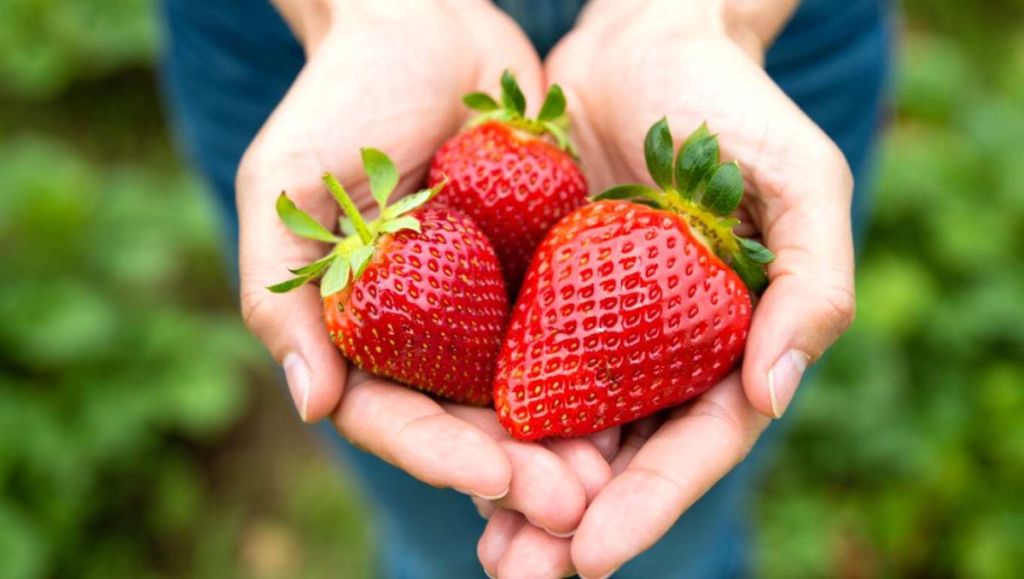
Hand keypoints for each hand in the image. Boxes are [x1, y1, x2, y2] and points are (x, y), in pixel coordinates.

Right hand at [236, 0, 603, 525]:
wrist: (424, 22)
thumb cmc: (339, 100)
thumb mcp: (284, 191)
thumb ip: (284, 300)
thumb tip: (312, 408)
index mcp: (364, 330)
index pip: (397, 417)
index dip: (442, 457)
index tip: (497, 481)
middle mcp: (429, 331)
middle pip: (472, 425)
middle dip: (518, 471)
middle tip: (574, 506)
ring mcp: (488, 303)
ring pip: (530, 392)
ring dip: (568, 441)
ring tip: (612, 478)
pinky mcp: (543, 266)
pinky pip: (577, 328)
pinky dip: (602, 371)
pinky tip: (641, 403)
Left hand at [518, 0, 854, 573]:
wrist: (644, 40)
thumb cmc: (732, 107)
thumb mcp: (801, 183)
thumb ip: (810, 286)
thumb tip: (772, 396)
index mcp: (729, 342)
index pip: (693, 443)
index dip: (649, 504)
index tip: (593, 554)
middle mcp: (661, 349)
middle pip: (621, 456)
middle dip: (574, 521)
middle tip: (523, 574)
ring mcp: (598, 326)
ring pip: (562, 428)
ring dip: (522, 492)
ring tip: (487, 550)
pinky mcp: (541, 294)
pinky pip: (513, 364)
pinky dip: (488, 416)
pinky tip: (451, 457)